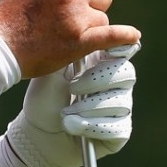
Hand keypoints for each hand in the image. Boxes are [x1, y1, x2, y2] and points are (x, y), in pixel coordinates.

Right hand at [0, 0, 140, 77]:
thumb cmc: (10, 18)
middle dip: (93, 5)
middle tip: (75, 17)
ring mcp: (76, 17)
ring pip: (102, 18)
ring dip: (91, 26)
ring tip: (66, 34)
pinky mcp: (79, 42)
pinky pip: (112, 35)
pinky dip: (124, 36)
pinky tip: (132, 35)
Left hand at [6, 43, 139, 166]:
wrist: (40, 134)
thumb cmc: (44, 99)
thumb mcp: (50, 72)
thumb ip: (67, 51)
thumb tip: (81, 32)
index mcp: (100, 63)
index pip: (121, 50)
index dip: (120, 48)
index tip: (107, 50)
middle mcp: (115, 83)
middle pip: (127, 73)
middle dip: (98, 80)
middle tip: (72, 88)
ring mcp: (120, 107)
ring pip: (121, 101)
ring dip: (89, 107)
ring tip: (66, 112)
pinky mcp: (120, 131)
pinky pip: (117, 127)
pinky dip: (91, 127)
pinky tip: (73, 126)